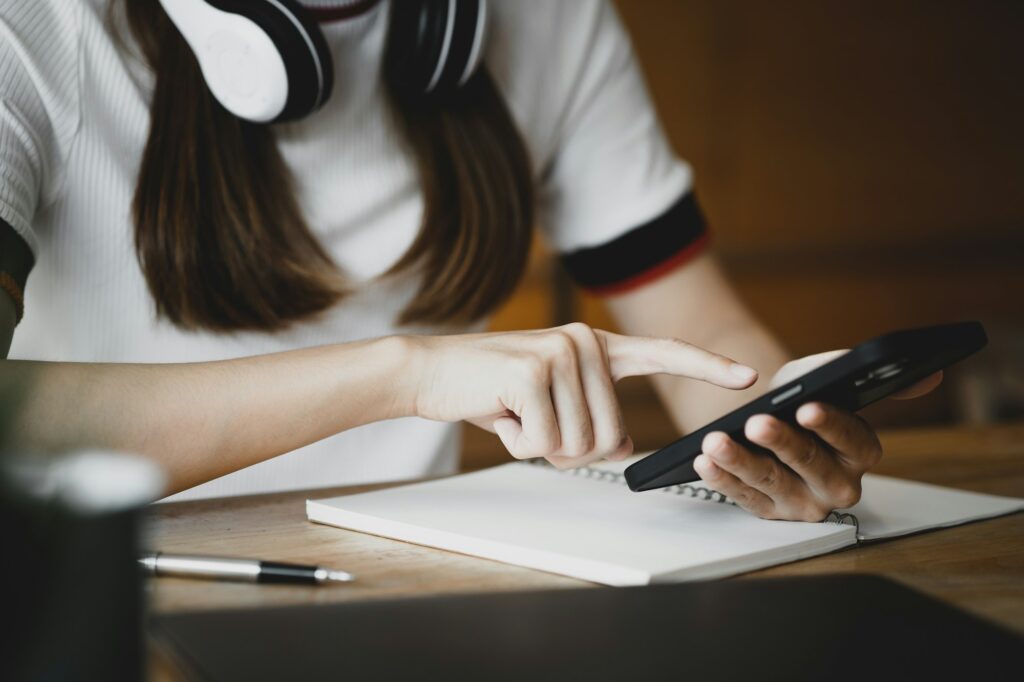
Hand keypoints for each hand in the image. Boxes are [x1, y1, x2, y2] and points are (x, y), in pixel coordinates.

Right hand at [406, 323, 757, 468]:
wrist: (431, 371)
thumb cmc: (493, 390)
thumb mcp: (552, 405)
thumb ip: (593, 417)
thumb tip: (624, 443)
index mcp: (595, 345)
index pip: (662, 353)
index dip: (707, 367)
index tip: (749, 376)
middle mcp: (584, 341)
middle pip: (610, 435)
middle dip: (569, 447)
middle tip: (533, 421)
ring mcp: (560, 351)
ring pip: (580, 443)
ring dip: (542, 446)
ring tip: (515, 411)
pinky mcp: (532, 370)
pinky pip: (545, 442)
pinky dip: (519, 442)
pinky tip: (500, 412)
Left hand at [693, 351, 942, 520]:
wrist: (766, 421)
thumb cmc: (800, 398)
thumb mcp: (828, 379)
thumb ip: (866, 373)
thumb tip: (929, 373)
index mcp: (862, 451)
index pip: (854, 441)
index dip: (831, 424)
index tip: (807, 406)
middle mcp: (838, 484)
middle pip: (811, 466)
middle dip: (782, 443)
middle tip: (756, 422)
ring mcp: (803, 503)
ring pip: (772, 484)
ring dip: (741, 461)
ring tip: (715, 440)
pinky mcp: (769, 512)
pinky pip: (744, 498)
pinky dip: (722, 479)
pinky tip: (704, 460)